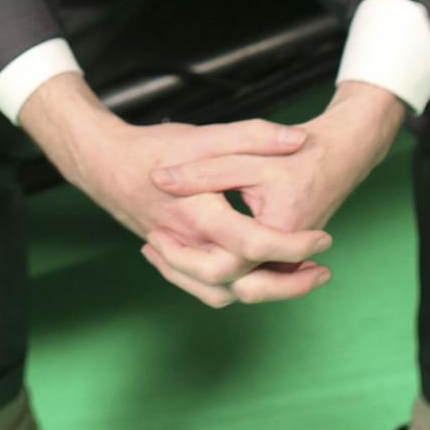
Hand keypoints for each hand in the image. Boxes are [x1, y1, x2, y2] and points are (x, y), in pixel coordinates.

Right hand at [19, 74, 335, 306]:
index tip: (323, 239)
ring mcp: (180, 258)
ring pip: (225, 294)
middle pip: (245, 284)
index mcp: (201, 215)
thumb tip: (299, 139)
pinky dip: (235, 290)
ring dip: (265, 292)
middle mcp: (189, 245)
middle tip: (322, 267)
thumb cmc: (155, 148)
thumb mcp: (207, 134)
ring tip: (300, 276)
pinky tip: (257, 273)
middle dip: (289, 283)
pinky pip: (206, 291)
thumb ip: (253, 136)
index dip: (295, 246)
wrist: (106, 165)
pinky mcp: (175, 261)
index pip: (256, 245)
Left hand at [145, 81, 409, 301]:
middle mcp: (283, 253)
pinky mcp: (281, 258)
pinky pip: (246, 279)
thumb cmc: (297, 151)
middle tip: (151, 245)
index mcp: (276, 230)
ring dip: (196, 277)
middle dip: (184, 272)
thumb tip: (158, 179)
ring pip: (236, 289)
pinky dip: (213, 271)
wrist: (339, 154)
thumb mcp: (247, 152)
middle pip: (227, 286)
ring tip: (158, 249)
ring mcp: (284, 260)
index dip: (181, 255)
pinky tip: (183, 247)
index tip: (153, 235)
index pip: (223, 263)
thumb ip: (204, 169)